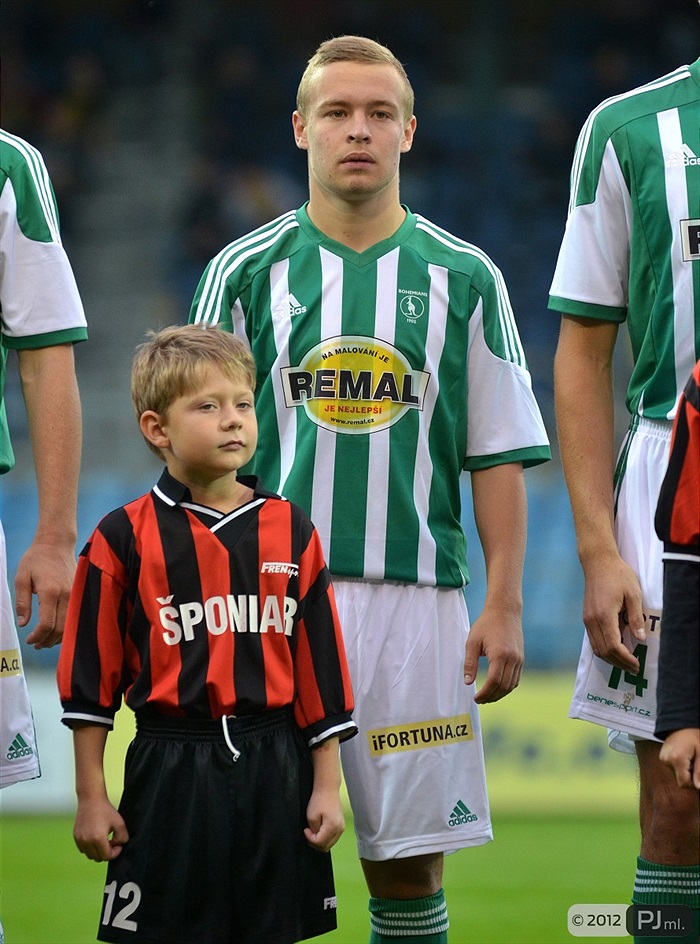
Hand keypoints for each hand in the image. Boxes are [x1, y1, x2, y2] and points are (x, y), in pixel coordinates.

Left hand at [14, 540, 75, 647]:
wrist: (57, 544)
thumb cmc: (36, 559)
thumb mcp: (22, 578)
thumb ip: (22, 602)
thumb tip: (23, 623)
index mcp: (50, 592)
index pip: (46, 624)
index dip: (37, 637)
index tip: (29, 640)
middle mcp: (66, 595)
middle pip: (60, 629)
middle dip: (47, 641)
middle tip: (36, 644)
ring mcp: (75, 594)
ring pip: (70, 625)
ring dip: (58, 637)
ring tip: (45, 640)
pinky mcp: (79, 593)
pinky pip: (75, 616)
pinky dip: (66, 627)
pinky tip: (56, 629)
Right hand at [73, 795, 128, 861]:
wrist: (91, 799)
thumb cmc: (106, 810)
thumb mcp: (120, 823)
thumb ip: (123, 838)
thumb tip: (119, 846)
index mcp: (98, 839)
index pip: (107, 856)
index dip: (115, 852)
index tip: (119, 844)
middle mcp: (87, 841)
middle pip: (98, 858)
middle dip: (107, 852)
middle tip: (112, 841)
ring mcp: (79, 840)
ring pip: (90, 855)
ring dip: (98, 851)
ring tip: (104, 840)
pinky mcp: (76, 837)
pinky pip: (83, 850)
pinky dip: (90, 847)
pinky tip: (96, 837)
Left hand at [304, 788, 344, 851]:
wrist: (328, 788)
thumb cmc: (319, 800)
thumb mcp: (311, 816)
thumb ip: (314, 831)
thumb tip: (315, 839)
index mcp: (333, 826)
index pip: (320, 843)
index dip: (310, 839)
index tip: (305, 829)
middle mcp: (340, 829)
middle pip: (326, 847)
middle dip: (315, 842)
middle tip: (308, 832)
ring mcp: (342, 827)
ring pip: (329, 844)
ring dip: (320, 841)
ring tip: (313, 830)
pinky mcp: (341, 825)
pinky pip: (332, 838)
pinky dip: (325, 837)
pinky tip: (319, 830)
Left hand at [464, 605, 523, 703]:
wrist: (505, 611)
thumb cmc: (486, 624)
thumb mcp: (472, 642)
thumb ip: (470, 663)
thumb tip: (468, 683)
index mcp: (500, 654)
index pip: (494, 681)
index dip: (485, 693)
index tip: (475, 698)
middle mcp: (513, 659)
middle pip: (504, 686)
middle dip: (491, 697)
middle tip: (479, 700)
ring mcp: (519, 659)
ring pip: (511, 685)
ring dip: (500, 694)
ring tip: (487, 697)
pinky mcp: (521, 659)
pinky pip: (516, 679)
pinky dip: (507, 687)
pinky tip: (497, 688)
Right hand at [581, 553, 645, 672]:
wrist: (598, 562)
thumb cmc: (618, 575)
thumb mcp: (633, 593)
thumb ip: (636, 617)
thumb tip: (640, 638)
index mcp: (604, 615)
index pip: (613, 646)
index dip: (625, 658)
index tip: (637, 664)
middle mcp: (592, 620)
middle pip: (603, 651)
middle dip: (619, 663)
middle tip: (634, 668)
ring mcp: (587, 619)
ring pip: (596, 648)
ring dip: (611, 659)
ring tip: (626, 662)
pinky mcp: (586, 618)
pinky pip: (593, 640)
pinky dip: (604, 649)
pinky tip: (616, 650)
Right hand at [659, 729, 699, 789]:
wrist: (681, 723)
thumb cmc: (693, 735)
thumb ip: (699, 771)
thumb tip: (698, 786)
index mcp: (677, 759)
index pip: (683, 783)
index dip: (693, 784)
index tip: (699, 777)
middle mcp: (667, 760)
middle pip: (680, 779)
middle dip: (690, 776)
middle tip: (695, 763)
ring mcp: (663, 758)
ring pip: (676, 774)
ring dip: (685, 770)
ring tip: (690, 758)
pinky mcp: (662, 757)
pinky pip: (672, 767)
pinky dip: (679, 766)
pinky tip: (684, 756)